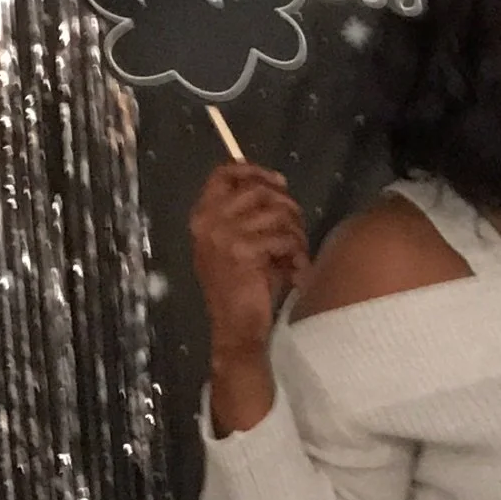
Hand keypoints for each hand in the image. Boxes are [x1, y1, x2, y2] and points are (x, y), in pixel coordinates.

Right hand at [190, 160, 309, 360]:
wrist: (236, 328)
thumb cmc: (242, 288)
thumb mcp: (237, 244)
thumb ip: (248, 213)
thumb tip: (277, 184)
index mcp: (202, 217)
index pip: (222, 174)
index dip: (253, 171)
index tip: (278, 181)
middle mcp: (208, 221)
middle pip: (258, 189)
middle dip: (287, 206)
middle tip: (296, 229)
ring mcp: (223, 235)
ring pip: (277, 212)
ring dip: (296, 233)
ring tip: (296, 255)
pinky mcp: (243, 250)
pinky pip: (284, 237)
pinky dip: (298, 253)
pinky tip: (296, 270)